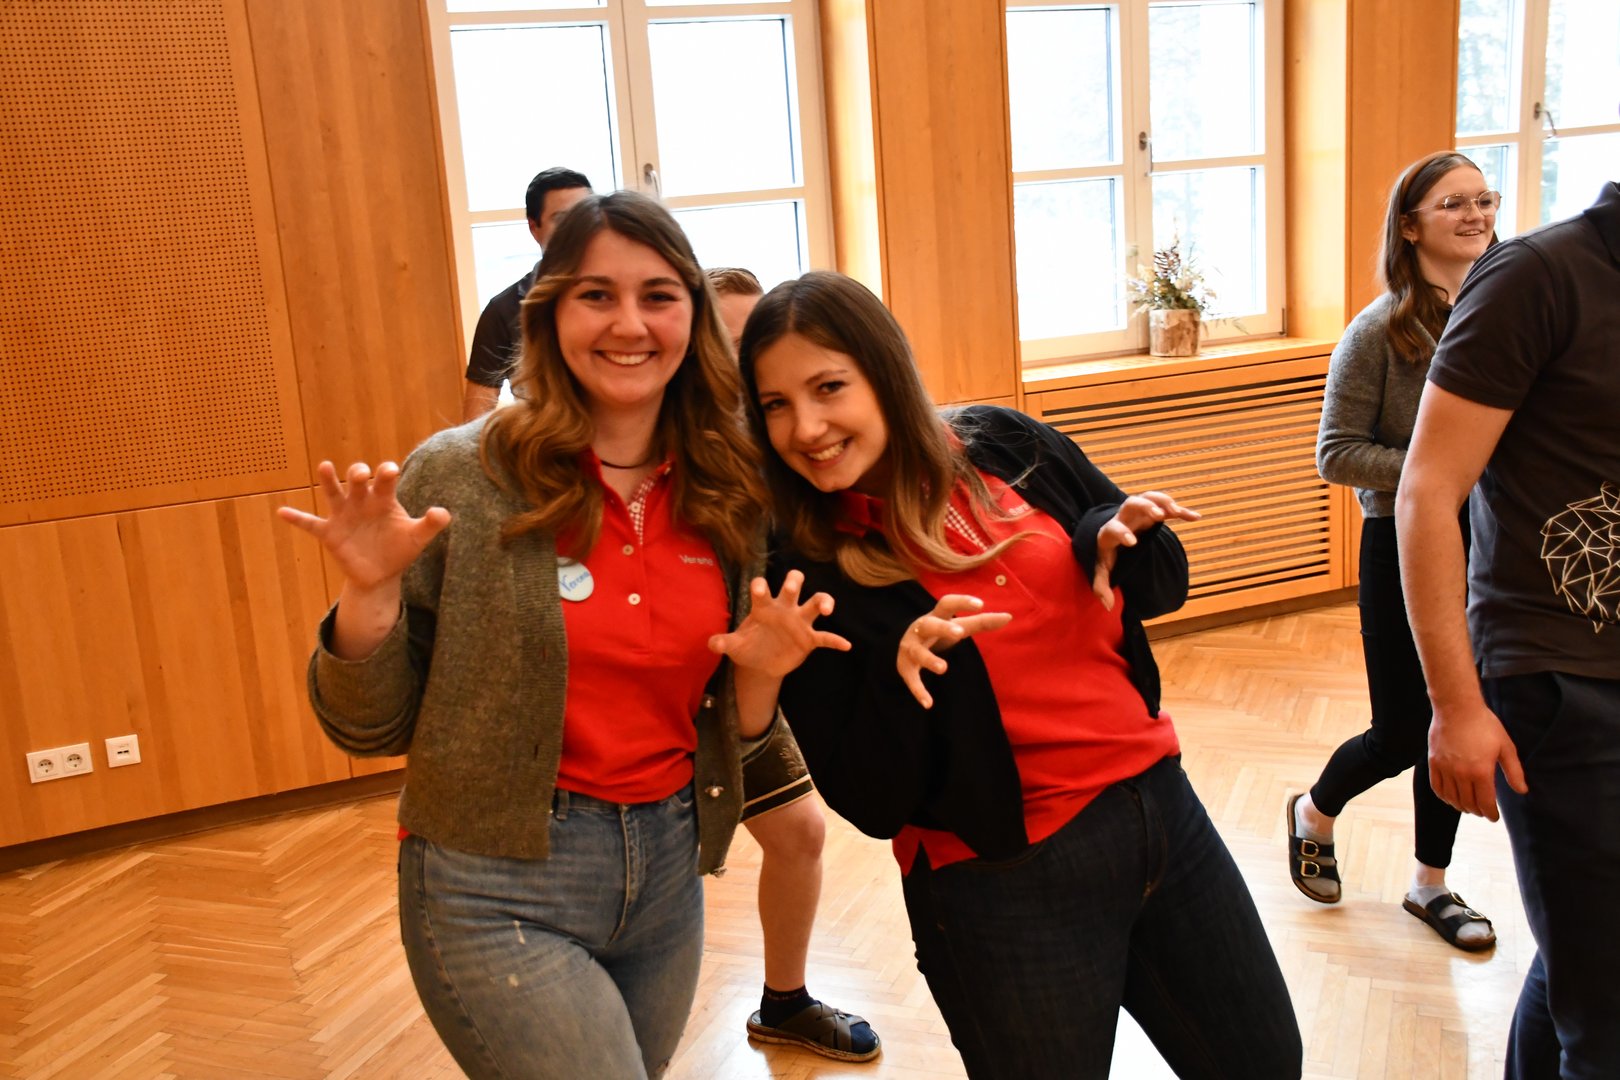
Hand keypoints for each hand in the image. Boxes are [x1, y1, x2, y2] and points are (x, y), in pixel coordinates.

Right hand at [277, 461, 450, 590]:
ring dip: (328, 481)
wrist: (381, 574)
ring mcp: (344, 516)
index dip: (386, 473)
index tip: (389, 471)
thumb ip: (432, 524)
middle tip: (360, 474)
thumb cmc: (400, 549)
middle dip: (358, 474)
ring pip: (333, 493)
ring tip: (325, 467)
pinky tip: (282, 512)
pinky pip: (310, 524)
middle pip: (357, 480)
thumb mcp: (418, 538)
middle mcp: (362, 502)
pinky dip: (297, 519)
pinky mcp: (330, 533)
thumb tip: (444, 513)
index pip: (385, 480)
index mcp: (384, 500)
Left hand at [708, 571, 851, 676]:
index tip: (760, 588)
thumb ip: (724, 642)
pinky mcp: (809, 639)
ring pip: (815, 603)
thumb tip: (712, 643)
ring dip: (823, 602)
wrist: (761, 664)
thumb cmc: (749, 646)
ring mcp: (799, 622)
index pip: (763, 590)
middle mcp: (784, 608)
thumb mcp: (735, 645)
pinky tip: (846, 645)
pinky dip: (835, 640)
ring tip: (826, 609)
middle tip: (794, 583)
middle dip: (794, 581)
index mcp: (764, 607)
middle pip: (793, 586)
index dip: (761, 587)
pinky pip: (825, 637)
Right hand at [898, 595, 1012, 708]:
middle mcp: (921, 630)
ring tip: (943, 668)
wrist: (901, 644)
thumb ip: (981, 622)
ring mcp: (911, 649)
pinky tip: (928, 704)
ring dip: (929, 660)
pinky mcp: (906, 668)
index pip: (947, 604)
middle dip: (943, 628)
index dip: (962, 602)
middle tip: (959, 633)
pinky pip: (911, 679)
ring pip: (918, 652)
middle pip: (929, 624)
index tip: (980, 604)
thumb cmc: (938, 633)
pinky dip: (918, 691)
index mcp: (937, 616)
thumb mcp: (957, 626)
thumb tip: (1009, 617)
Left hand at [1093, 491, 1199, 609]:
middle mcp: (1124, 518)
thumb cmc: (1107, 552)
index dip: (1122, 533)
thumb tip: (1108, 606)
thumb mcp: (1102, 568)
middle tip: (1158, 514)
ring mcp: (1138, 512)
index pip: (1113, 528)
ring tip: (1176, 512)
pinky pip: (1167, 506)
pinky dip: (1181, 511)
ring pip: (1149, 498)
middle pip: (1131, 504)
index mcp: (1110, 532)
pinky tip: (1196, 517)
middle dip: (1144, 507)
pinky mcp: (1152, 511)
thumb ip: (1101, 585)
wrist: (1111, 532)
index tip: (1133, 542)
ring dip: (1163, 502)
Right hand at [1428, 700, 1527, 820]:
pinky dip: (1444, 797)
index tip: (1493, 817)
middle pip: (1468, 803)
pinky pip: (1437, 787)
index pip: (1485, 803)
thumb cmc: (1484, 725)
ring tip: (1468, 806)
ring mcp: (1445, 769)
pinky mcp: (1434, 762)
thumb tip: (1522, 791)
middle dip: (1478, 811)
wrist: (1457, 707)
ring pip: (1452, 798)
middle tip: (1483, 811)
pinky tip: (1451, 797)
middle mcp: (1461, 774)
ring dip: (1461, 806)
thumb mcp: (1505, 747)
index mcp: (1481, 772)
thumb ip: (1514, 771)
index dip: (1490, 814)